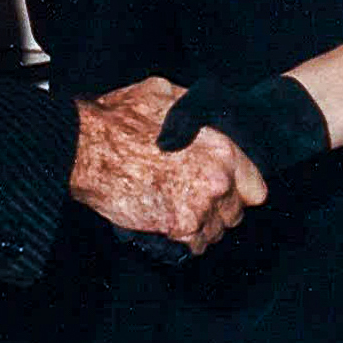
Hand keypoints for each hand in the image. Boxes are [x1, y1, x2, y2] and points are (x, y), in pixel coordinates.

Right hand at [71, 77, 267, 254]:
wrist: (87, 148)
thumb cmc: (121, 120)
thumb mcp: (165, 95)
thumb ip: (193, 110)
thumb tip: (200, 114)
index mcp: (222, 150)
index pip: (255, 188)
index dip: (240, 191)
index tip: (227, 193)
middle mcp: (218, 182)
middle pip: (234, 213)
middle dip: (217, 210)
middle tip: (191, 201)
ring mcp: (199, 208)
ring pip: (214, 232)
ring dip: (199, 227)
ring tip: (175, 213)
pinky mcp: (176, 228)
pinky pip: (192, 248)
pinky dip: (181, 242)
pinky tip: (165, 226)